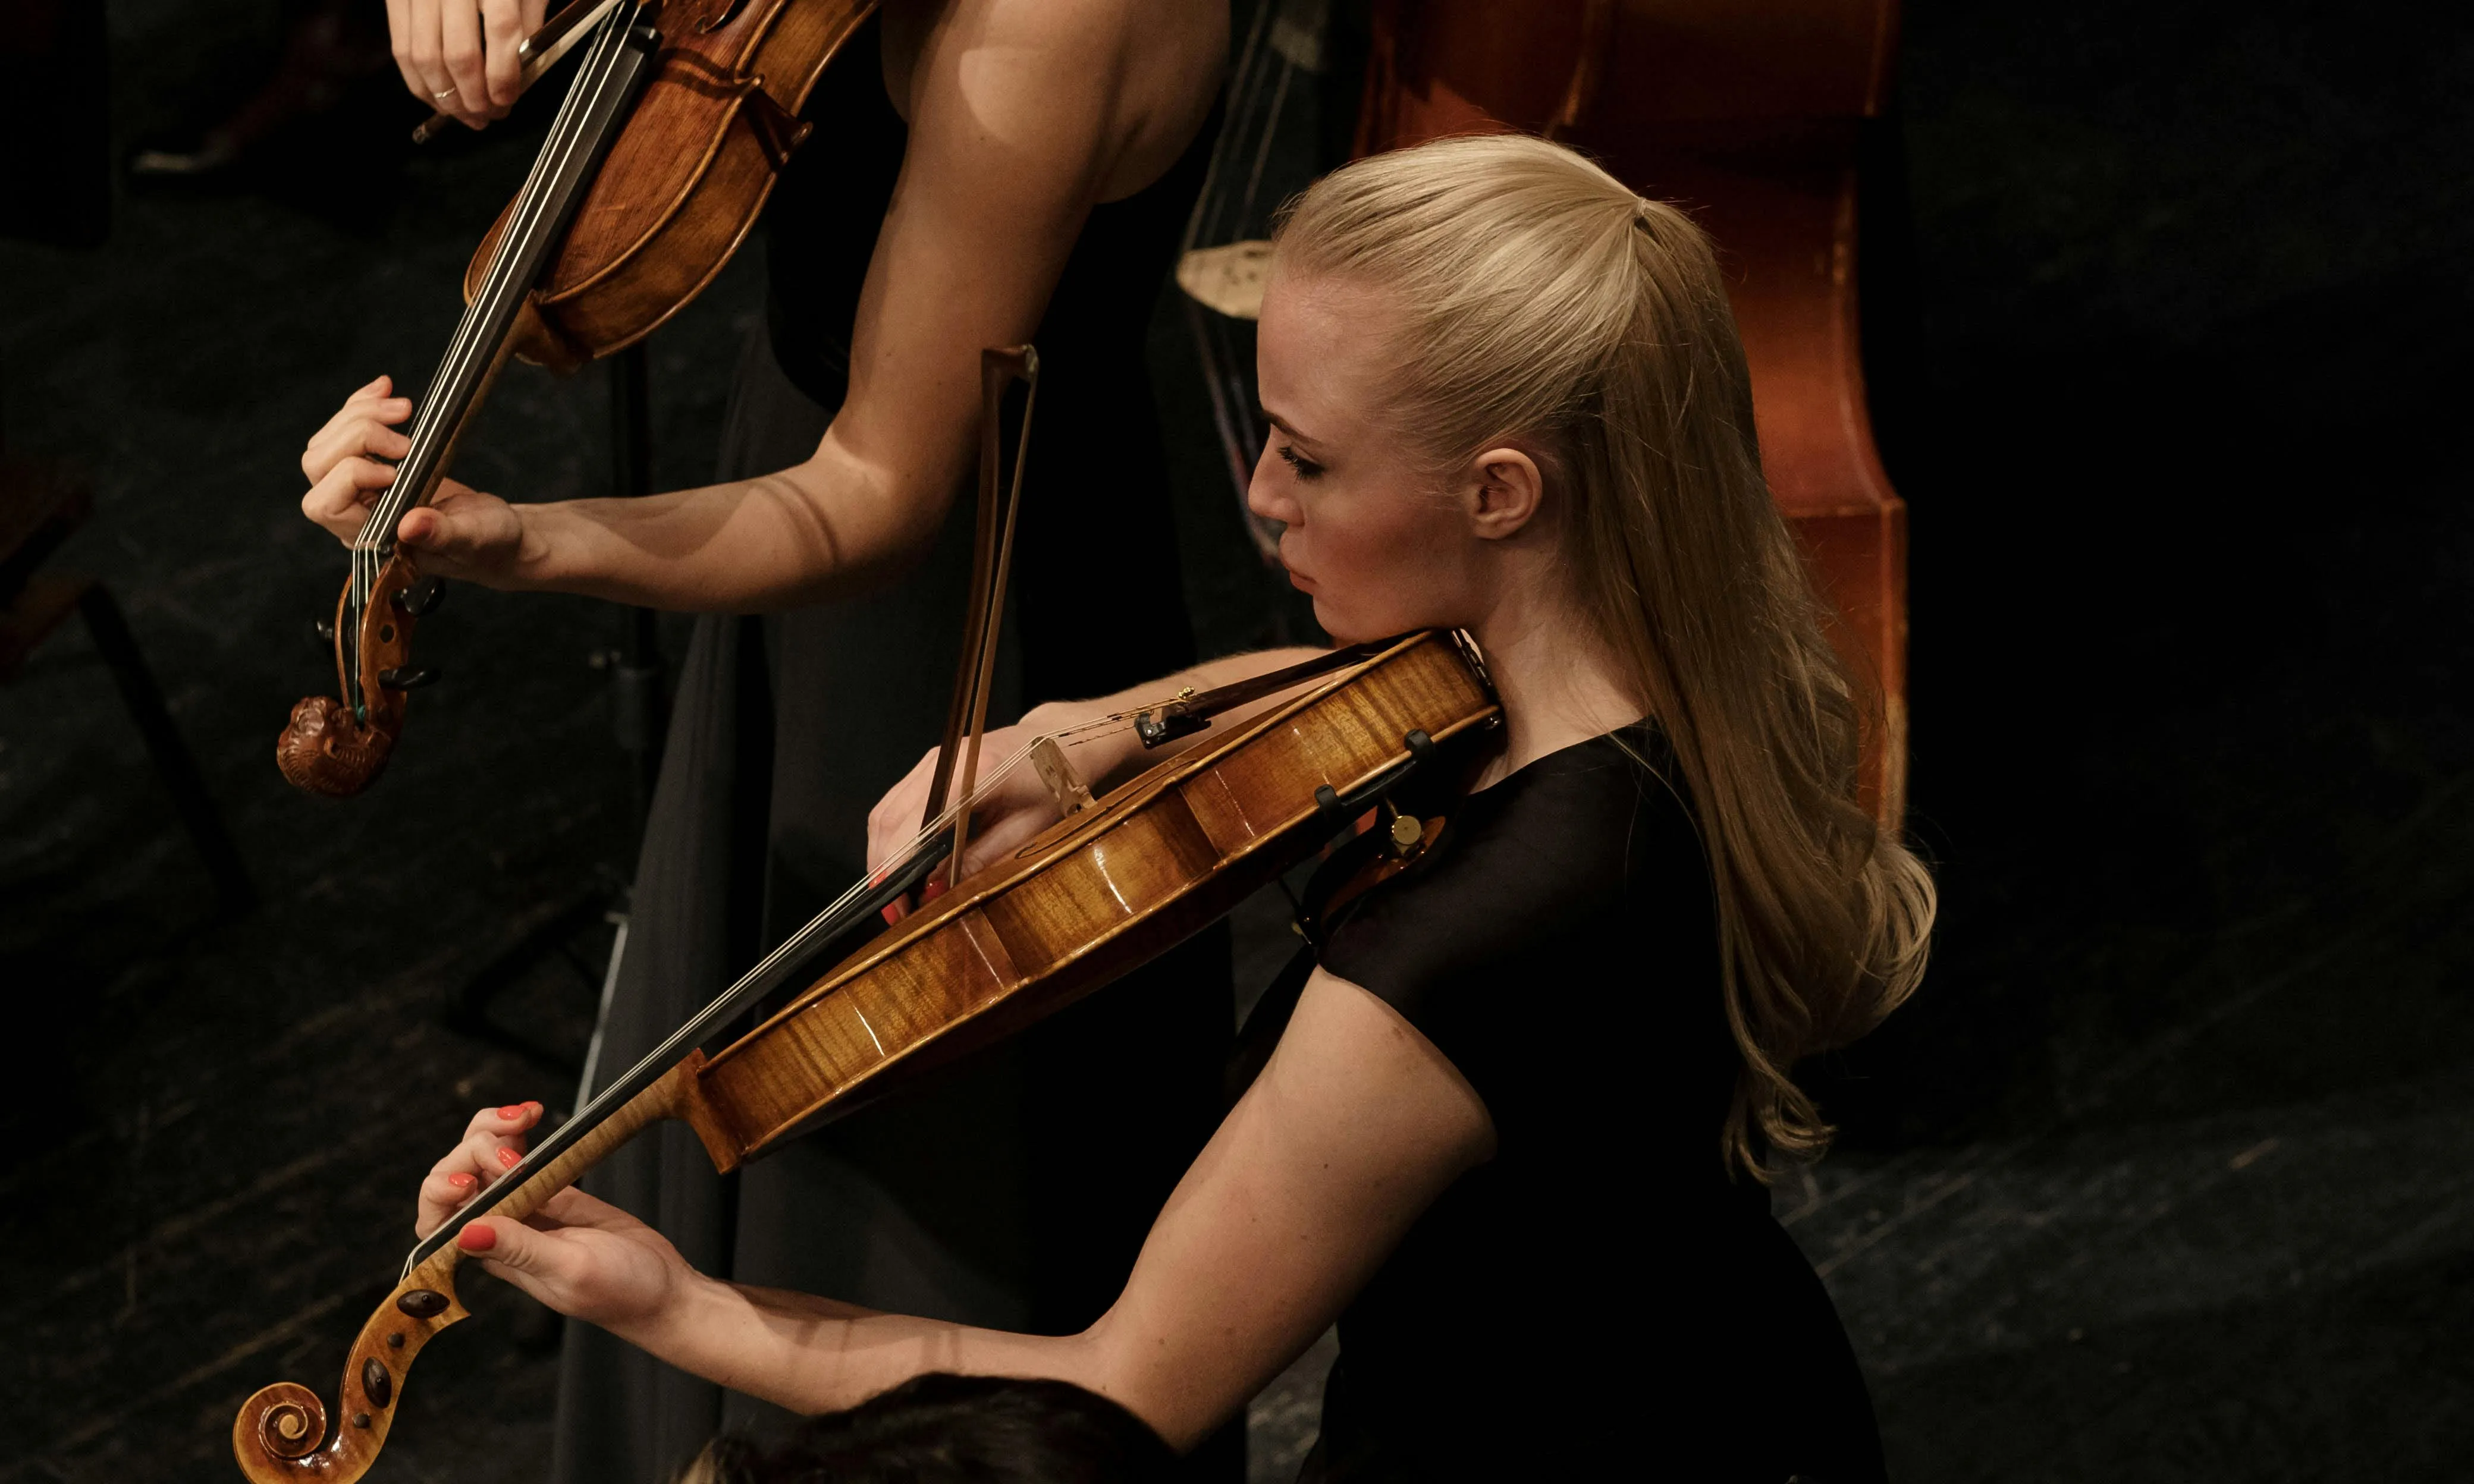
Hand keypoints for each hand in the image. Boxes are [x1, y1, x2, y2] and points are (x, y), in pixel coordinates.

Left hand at [300, 376, 530, 585]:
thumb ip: (442, 534)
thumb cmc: (486, 541)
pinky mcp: (372, 463)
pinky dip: (362, 404)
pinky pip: (346, 429)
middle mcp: (356, 513)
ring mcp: (360, 487)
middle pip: (318, 466)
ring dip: (359, 414)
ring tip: (404, 407)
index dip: (351, 476)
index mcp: (373, 539)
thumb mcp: (474, 538)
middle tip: (406, 428)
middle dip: (357, 435)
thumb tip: (410, 525)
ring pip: (326, 443)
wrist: (495, 532)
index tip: (397, 470)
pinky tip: (386, 389)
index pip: (327, 504)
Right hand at [387, 0, 547, 129]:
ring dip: (446, 98)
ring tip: (466, 116)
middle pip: (460, 54)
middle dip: (475, 97)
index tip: (508, 100)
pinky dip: (418, 82)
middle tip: (489, 116)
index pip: (503, 31)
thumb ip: (532, 21)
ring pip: (425, 58)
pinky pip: (400, 48)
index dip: (505, 76)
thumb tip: (525, 70)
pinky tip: (438, 98)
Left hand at [416, 1101, 697, 1333]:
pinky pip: (521, 1156)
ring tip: (524, 1117)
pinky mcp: (553, 1190)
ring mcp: (527, 1207)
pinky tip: (532, 1119)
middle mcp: (502, 1230)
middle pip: (457, 1180)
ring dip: (493, 1132)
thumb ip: (522, 1249)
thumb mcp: (572, 1269)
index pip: (438, 1223)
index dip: (440, 1193)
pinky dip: (519, 1133)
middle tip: (514, 1141)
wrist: (666, 1290)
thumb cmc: (622, 1293)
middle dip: (474, 1150)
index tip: (472, 1179)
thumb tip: (466, 1229)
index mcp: (495, 1258)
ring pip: (484, 1161)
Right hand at [865, 710, 1091, 882]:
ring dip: (882, 855)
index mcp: (976, 775)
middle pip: (891, 818)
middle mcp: (945, 762)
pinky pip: (895, 804)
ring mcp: (933, 761)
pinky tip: (899, 864)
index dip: (900, 865)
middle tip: (892, 909)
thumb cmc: (1050, 786)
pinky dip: (891, 837)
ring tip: (893, 893)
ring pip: (885, 811)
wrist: (1058, 742)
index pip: (920, 824)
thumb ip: (979, 861)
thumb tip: (933, 892)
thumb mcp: (1025, 832)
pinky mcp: (929, 766)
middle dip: (884, 868)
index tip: (895, 902)